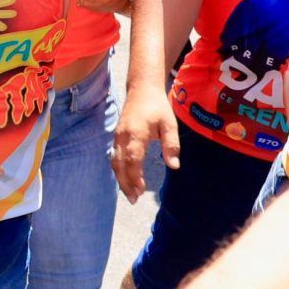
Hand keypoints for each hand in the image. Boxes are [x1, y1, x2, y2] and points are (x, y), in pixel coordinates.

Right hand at [111, 77, 178, 200]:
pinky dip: (119, 170)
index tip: (141, 190)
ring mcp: (117, 137)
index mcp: (136, 133)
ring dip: (121, 179)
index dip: (134, 176)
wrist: (141, 90)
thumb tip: (174, 166)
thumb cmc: (158, 107)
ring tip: (130, 194)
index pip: (131, 159)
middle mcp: (122, 136)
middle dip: (125, 183)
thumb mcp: (170, 124)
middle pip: (119, 164)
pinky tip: (126, 179)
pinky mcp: (117, 137)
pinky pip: (114, 157)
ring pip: (114, 162)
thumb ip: (171, 145)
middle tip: (133, 199)